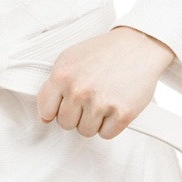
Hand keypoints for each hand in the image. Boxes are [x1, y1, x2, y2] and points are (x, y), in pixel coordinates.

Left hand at [37, 26, 175, 139]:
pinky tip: (112, 106)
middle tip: (86, 100)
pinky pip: (106, 134)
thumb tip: (45, 115)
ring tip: (100, 100)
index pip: (45, 110)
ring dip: (92, 121)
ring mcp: (100, 102)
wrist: (136, 46)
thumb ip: (53, 85)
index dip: (53, 110)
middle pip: (65, 123)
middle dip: (75, 114)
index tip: (61, 105)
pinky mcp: (122, 113)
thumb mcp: (69, 59)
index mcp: (62, 75)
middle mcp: (79, 90)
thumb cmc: (102, 52)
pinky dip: (109, 125)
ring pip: (85, 131)